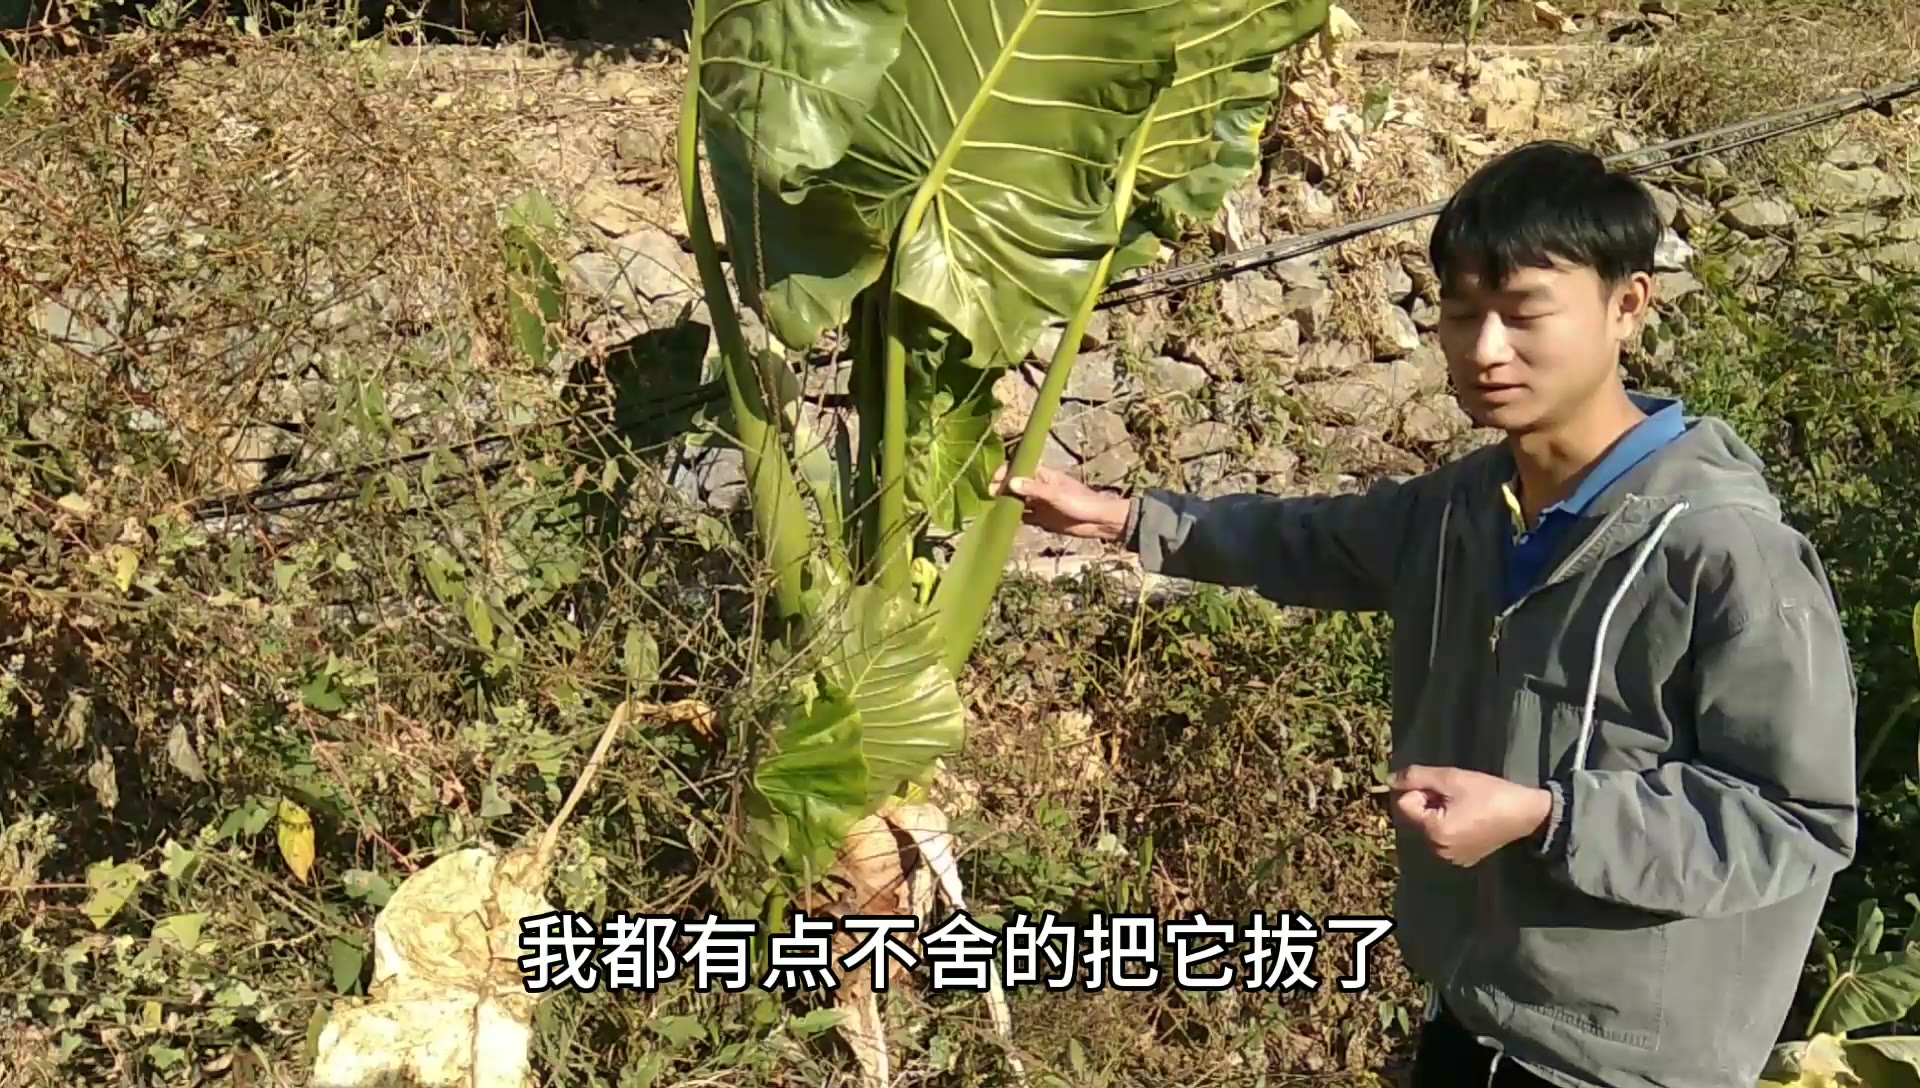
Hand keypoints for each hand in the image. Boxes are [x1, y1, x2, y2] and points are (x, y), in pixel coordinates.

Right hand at [989, 464, 1130, 541]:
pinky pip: (1022, 517)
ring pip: (1016, 501)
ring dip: (1004, 505)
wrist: (1097, 522)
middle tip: (987, 499)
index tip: (992, 484)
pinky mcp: (1040, 518)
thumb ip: (1034, 490)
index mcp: (1042, 475)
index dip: (1003, 474)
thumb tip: (1010, 482)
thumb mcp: (1056, 495)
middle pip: (1013, 485)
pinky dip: (1012, 519)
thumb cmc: (1081, 502)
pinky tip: (1002, 523)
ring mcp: (1038, 503)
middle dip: (999, 490)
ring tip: (989, 511)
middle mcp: (1037, 487)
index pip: (1017, 468)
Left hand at [1390, 765, 1552, 867]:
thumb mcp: (1451, 778)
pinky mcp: (1461, 859)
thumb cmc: (1489, 794)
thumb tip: (1390, 779)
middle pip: (1413, 819)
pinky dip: (1446, 827)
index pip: (1404, 805)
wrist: (1526, 813)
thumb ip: (1417, 777)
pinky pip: (1440, 839)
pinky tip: (1468, 819)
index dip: (1420, 790)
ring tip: (1462, 806)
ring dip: (1435, 814)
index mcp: (1434, 833)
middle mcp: (1438, 851)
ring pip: (1426, 828)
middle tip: (1453, 796)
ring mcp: (1450, 858)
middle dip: (1426, 803)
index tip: (1443, 788)